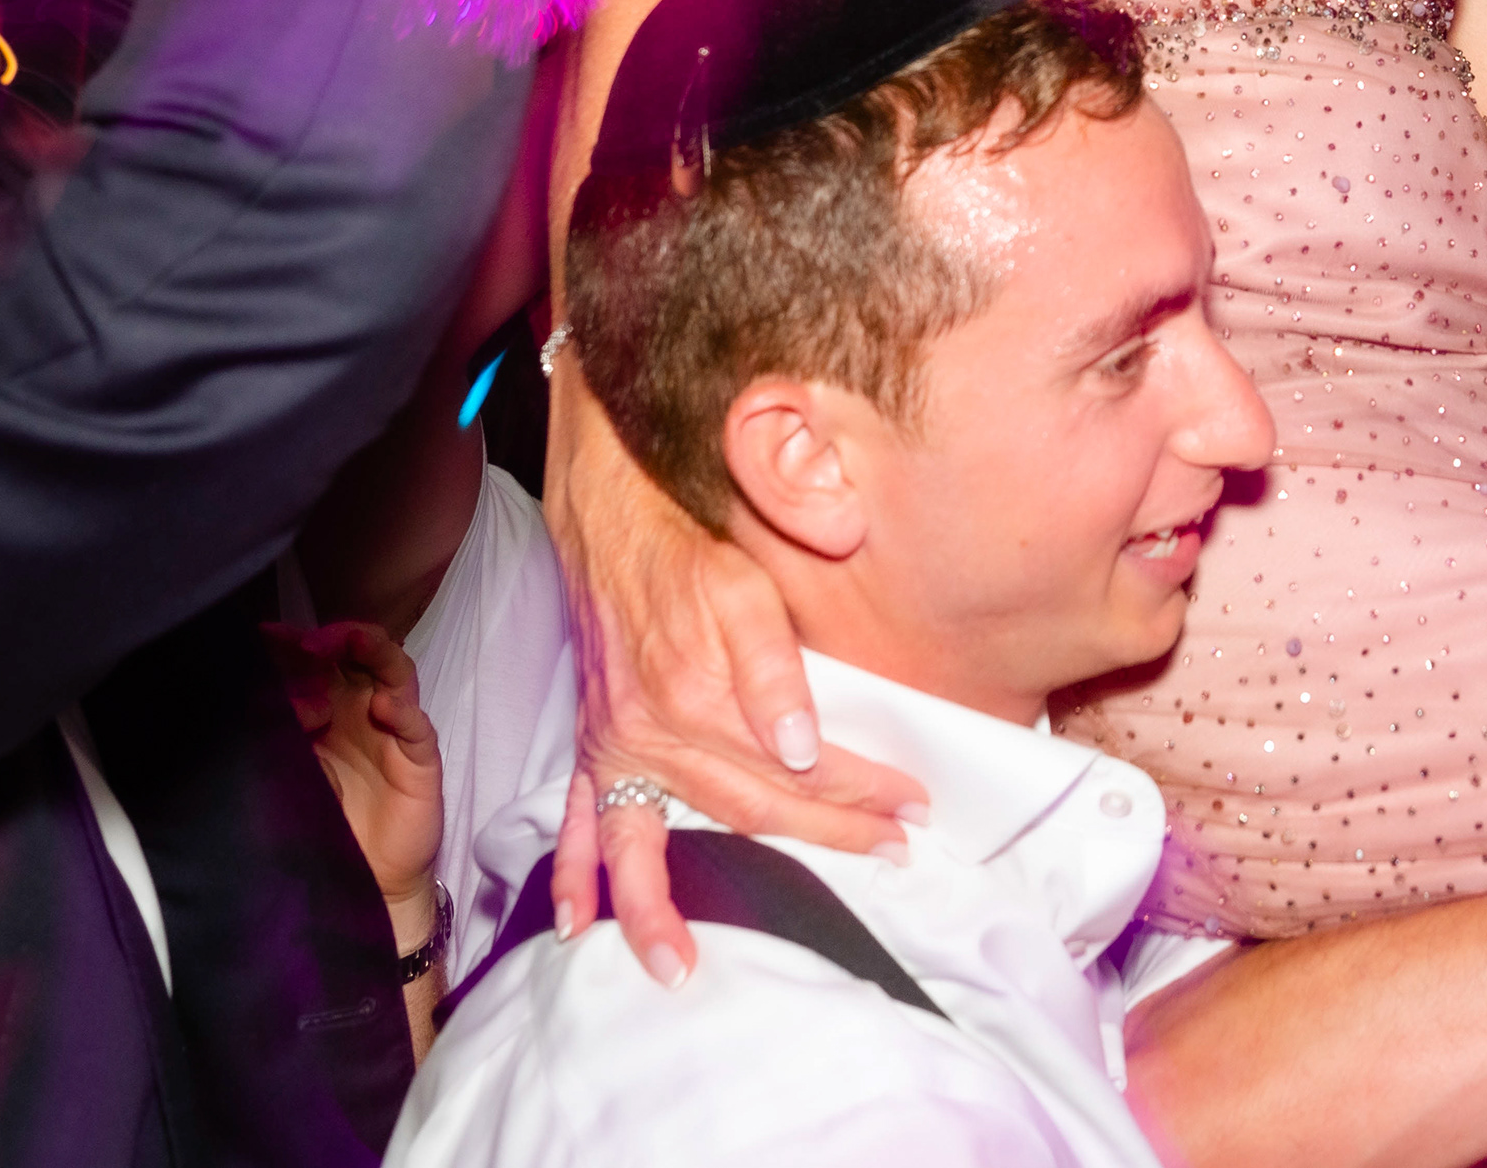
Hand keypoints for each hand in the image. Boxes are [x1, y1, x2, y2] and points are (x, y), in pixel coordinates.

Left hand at [271, 623, 442, 906]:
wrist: (362, 879)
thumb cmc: (322, 825)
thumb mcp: (288, 776)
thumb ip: (284, 737)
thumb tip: (284, 700)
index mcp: (324, 708)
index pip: (314, 663)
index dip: (294, 645)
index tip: (266, 636)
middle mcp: (359, 708)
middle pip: (355, 656)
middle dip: (332, 639)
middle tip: (307, 642)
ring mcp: (393, 727)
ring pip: (392, 672)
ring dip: (375, 651)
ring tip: (354, 642)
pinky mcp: (419, 756)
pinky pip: (416, 724)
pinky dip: (402, 710)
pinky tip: (384, 705)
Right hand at [542, 367, 916, 985]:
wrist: (614, 516)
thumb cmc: (689, 547)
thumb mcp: (746, 584)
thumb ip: (775, 668)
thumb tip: (802, 749)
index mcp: (699, 697)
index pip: (798, 769)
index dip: (860, 791)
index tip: (913, 804)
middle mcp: (654, 733)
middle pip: (749, 809)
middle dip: (823, 836)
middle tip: (889, 853)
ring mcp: (619, 746)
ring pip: (655, 841)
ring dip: (664, 909)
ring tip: (681, 970)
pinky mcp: (595, 744)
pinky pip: (577, 821)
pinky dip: (574, 874)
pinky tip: (574, 923)